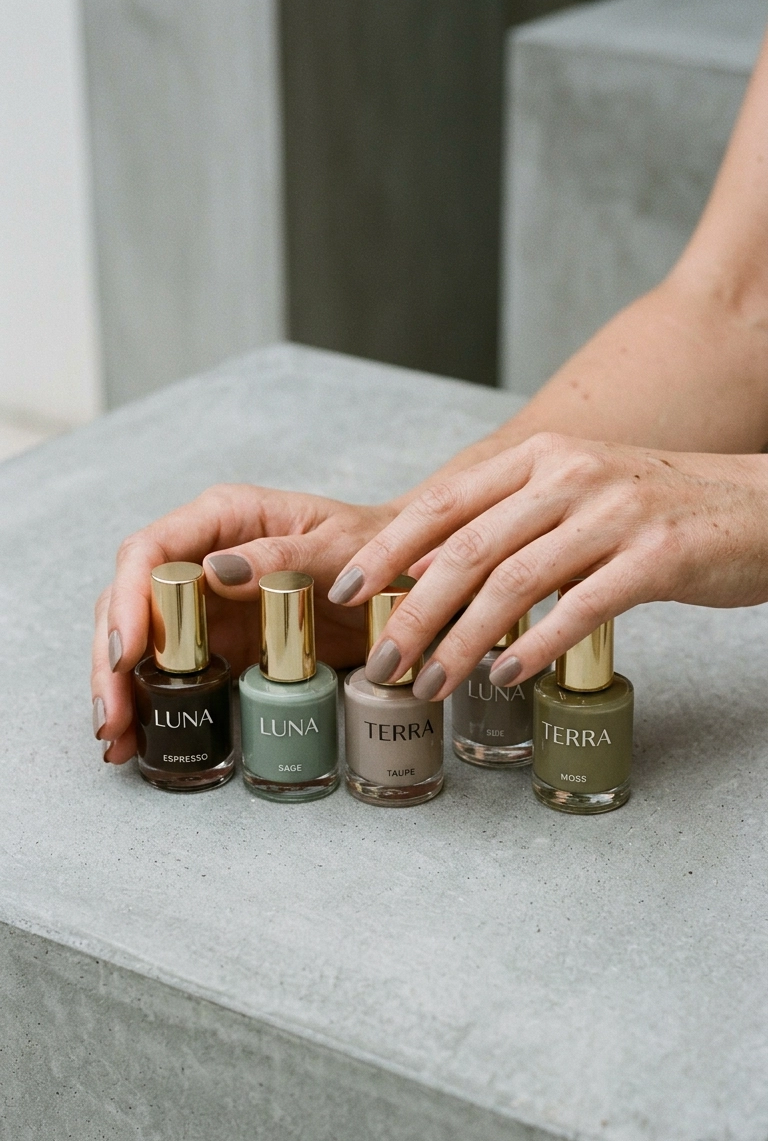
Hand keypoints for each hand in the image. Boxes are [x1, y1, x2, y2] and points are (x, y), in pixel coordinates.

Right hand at [92, 485, 396, 762]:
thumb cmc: (379, 548)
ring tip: (116, 740)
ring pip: (140, 640)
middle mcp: (201, 556)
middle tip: (112, 718)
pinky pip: (174, 670)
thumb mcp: (340, 548)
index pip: (149, 552)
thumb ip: (282, 557)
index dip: (129, 602)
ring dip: (121, 689)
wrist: (407, 577)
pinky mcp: (219, 642)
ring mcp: (205, 602)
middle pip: (130, 602)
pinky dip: (151, 703)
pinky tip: (136, 740)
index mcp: (223, 519)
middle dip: (111, 661)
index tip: (125, 653)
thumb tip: (215, 572)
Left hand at [327, 433, 767, 698]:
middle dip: (415, 612)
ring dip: (464, 640)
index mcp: (539, 457)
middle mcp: (569, 475)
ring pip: (515, 582)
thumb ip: (506, 524)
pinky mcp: (656, 557)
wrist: (758, 507)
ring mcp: (613, 513)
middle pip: (468, 549)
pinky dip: (536, 646)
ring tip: (434, 682)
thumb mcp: (573, 496)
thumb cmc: (654, 512)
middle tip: (384, 662)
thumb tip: (423, 573)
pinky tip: (507, 676)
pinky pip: (581, 607)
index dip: (388, 550)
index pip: (443, 503)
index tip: (347, 591)